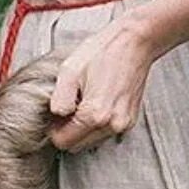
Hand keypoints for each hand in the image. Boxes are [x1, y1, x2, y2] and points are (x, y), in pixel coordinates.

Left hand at [48, 17, 156, 152]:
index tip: (56, 110)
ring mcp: (123, 125)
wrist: (134, 43)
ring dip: (83, 127)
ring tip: (84, 98)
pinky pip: (104, 133)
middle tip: (69, 102)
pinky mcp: (130, 121)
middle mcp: (112, 126)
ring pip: (91, 141)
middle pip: (77, 145)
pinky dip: (96, 123)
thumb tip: (56, 117)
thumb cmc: (102, 52)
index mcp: (95, 114)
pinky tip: (97, 100)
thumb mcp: (70, 71)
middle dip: (68, 129)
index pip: (64, 142)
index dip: (54, 127)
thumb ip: (59, 100)